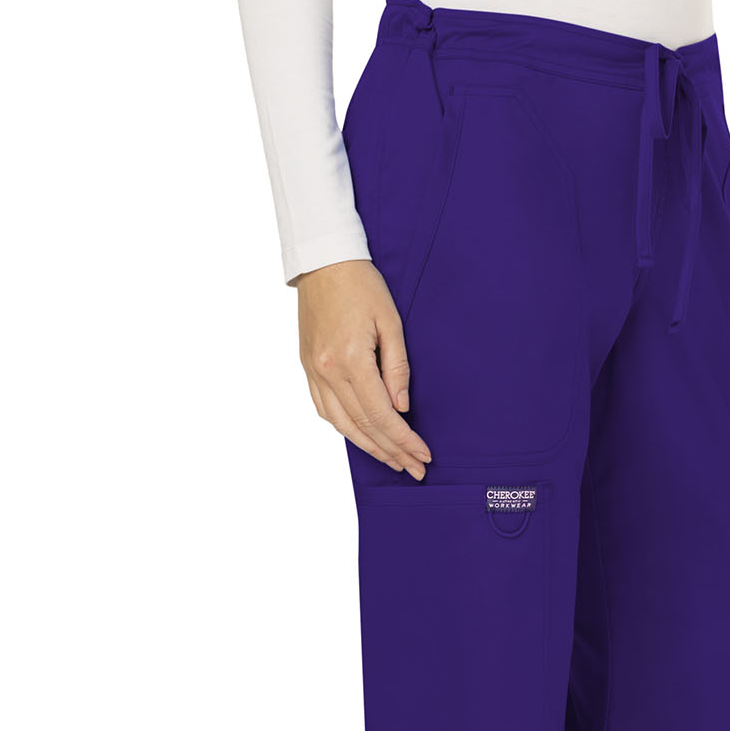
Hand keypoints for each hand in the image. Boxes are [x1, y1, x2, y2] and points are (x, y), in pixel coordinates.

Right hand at [297, 260, 431, 477]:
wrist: (322, 261)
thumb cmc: (361, 285)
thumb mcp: (391, 322)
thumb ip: (397, 368)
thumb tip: (402, 408)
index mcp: (350, 359)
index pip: (381, 415)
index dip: (403, 440)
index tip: (422, 455)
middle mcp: (327, 371)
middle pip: (363, 426)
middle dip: (391, 452)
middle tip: (414, 469)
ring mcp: (313, 372)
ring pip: (342, 424)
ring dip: (369, 447)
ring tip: (393, 461)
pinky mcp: (307, 368)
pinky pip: (325, 410)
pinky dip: (345, 429)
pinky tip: (363, 438)